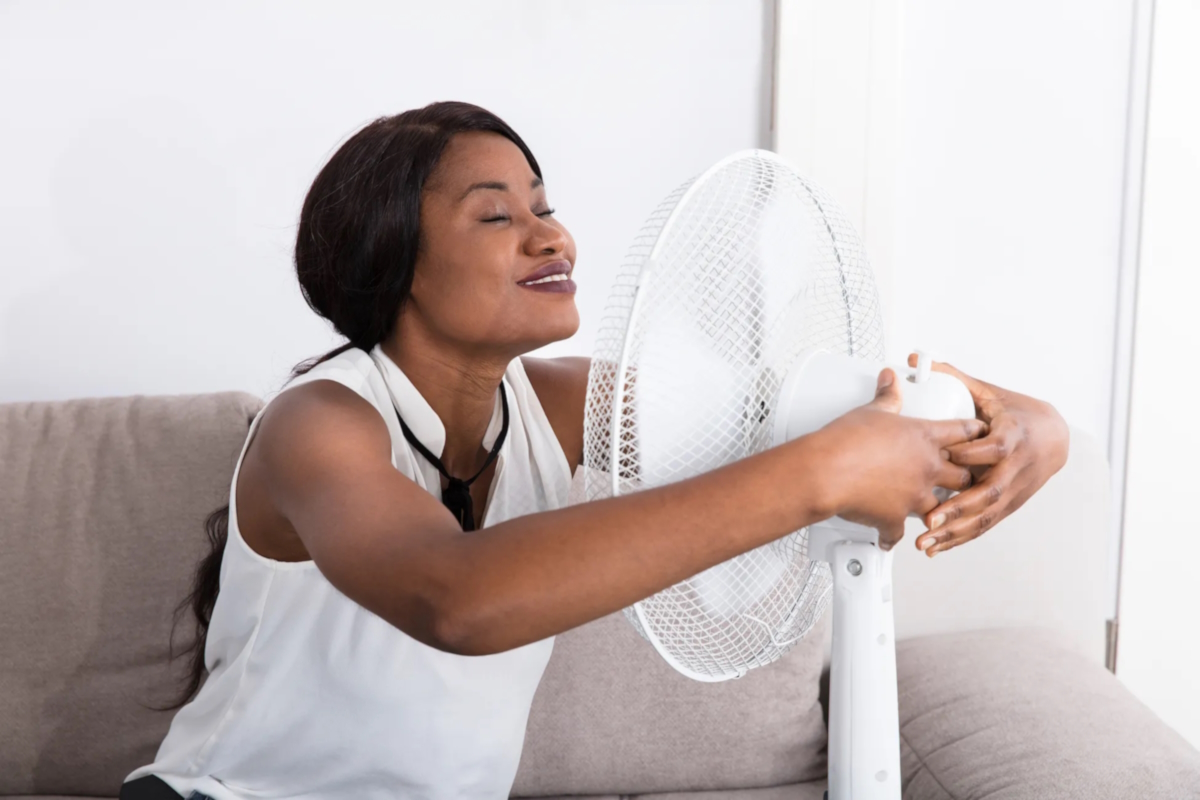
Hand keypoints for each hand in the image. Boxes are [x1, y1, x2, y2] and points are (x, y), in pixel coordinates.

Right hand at [812, 367, 986, 549]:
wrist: (826, 471)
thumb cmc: (846, 441)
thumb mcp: (870, 411)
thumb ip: (886, 397)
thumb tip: (889, 380)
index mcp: (924, 438)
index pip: (963, 432)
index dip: (975, 431)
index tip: (980, 433)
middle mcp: (926, 468)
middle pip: (962, 474)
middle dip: (964, 475)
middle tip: (960, 473)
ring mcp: (914, 496)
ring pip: (940, 506)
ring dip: (937, 507)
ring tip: (932, 507)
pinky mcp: (894, 519)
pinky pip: (898, 533)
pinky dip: (891, 535)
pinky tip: (887, 536)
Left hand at [910, 354, 1069, 556]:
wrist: (1055, 437)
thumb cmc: (1018, 414)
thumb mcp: (991, 394)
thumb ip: (955, 380)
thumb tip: (918, 360)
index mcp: (1014, 436)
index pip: (994, 448)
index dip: (970, 454)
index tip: (944, 457)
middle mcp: (1017, 468)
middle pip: (989, 491)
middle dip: (957, 507)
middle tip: (928, 518)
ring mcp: (1015, 491)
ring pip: (986, 515)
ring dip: (956, 531)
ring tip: (927, 542)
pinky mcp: (1010, 505)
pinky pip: (985, 524)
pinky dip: (962, 538)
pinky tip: (939, 547)